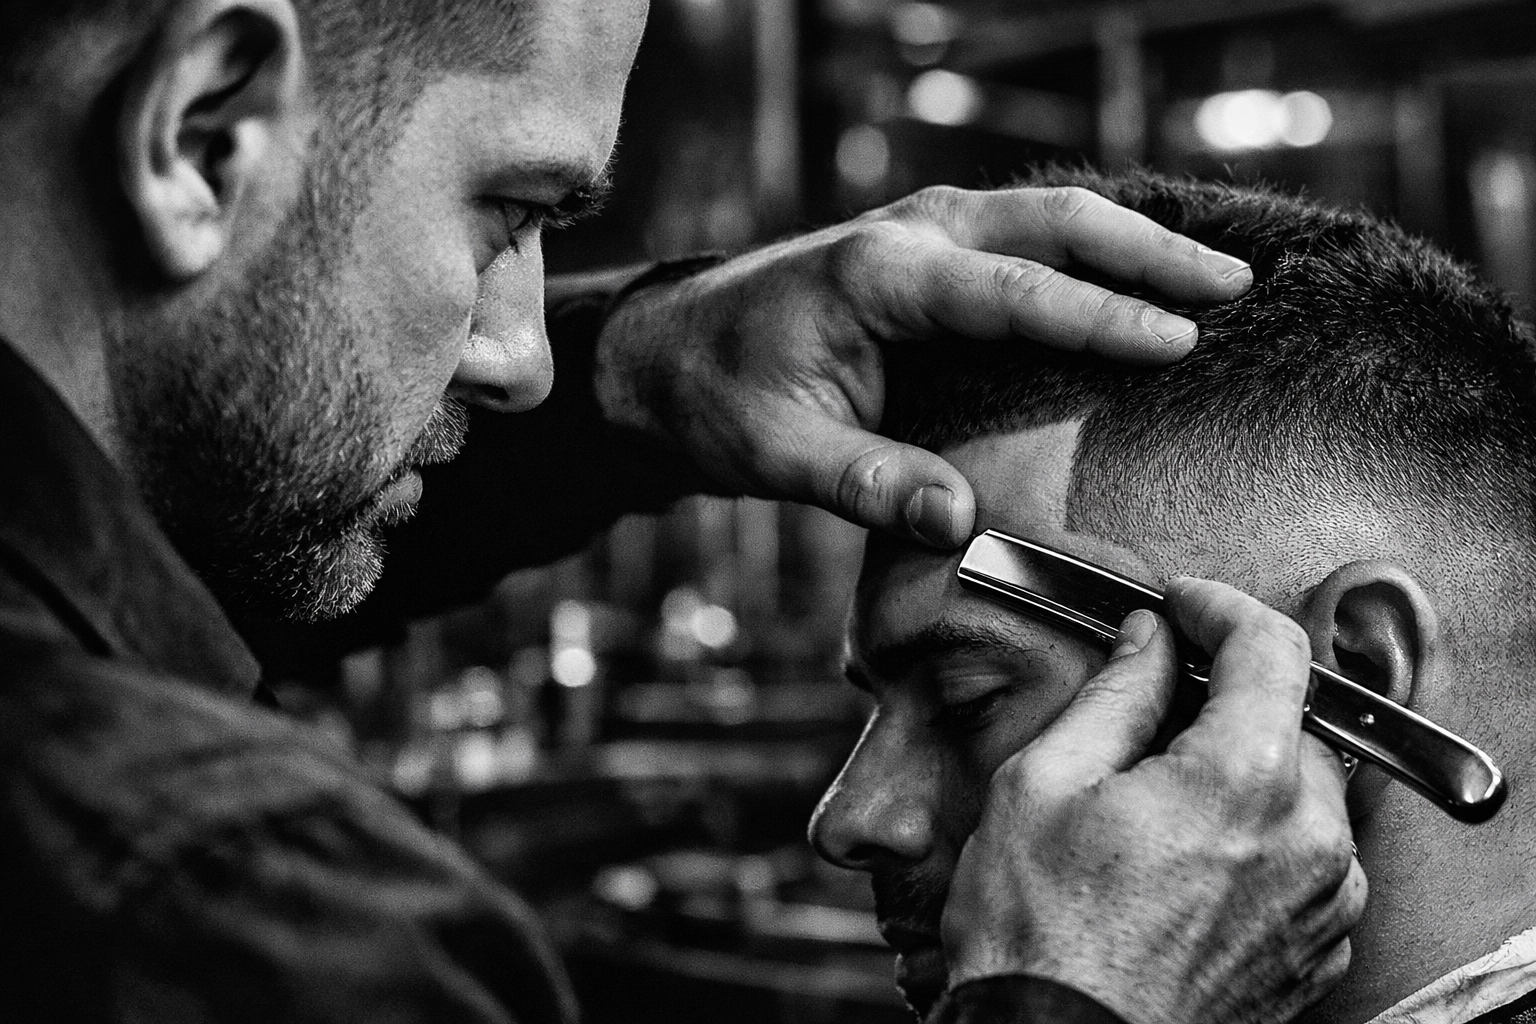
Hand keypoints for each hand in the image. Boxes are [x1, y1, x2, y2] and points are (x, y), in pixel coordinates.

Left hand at [593, 186, 1250, 546]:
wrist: (668, 352)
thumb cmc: (718, 399)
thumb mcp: (776, 453)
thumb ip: (868, 484)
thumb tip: (961, 524)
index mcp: (881, 276)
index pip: (1015, 291)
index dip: (1102, 318)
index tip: (1180, 343)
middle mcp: (912, 232)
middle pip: (1056, 221)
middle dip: (1149, 252)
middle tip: (1233, 288)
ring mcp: (923, 228)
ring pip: (1052, 215)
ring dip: (1134, 240)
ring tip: (1217, 276)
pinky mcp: (928, 247)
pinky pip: (1028, 233)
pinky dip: (1092, 248)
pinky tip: (1138, 277)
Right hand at [941, 580, 1365, 1023]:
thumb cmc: (1039, 936)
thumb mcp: (1043, 783)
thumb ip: (1115, 693)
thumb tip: (1149, 639)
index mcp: (1244, 782)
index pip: (1272, 646)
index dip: (1220, 607)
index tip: (1183, 605)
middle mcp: (1309, 842)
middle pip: (1296, 717)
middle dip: (1229, 692)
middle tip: (1155, 698)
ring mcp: (1322, 904)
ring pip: (1305, 789)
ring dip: (1246, 763)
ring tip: (1157, 788)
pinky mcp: (1315, 950)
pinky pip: (1308, 858)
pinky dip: (1260, 830)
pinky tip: (1184, 848)